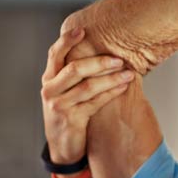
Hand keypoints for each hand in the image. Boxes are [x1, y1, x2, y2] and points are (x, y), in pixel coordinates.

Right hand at [41, 28, 135, 163]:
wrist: (62, 147)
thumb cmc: (67, 114)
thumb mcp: (63, 93)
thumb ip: (72, 75)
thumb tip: (98, 51)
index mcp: (48, 79)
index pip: (55, 54)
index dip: (67, 41)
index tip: (82, 29)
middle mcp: (50, 90)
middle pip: (75, 69)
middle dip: (99, 62)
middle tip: (119, 58)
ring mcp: (60, 106)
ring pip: (88, 87)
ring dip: (111, 78)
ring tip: (129, 73)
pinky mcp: (72, 120)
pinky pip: (96, 103)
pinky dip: (111, 93)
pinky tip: (124, 87)